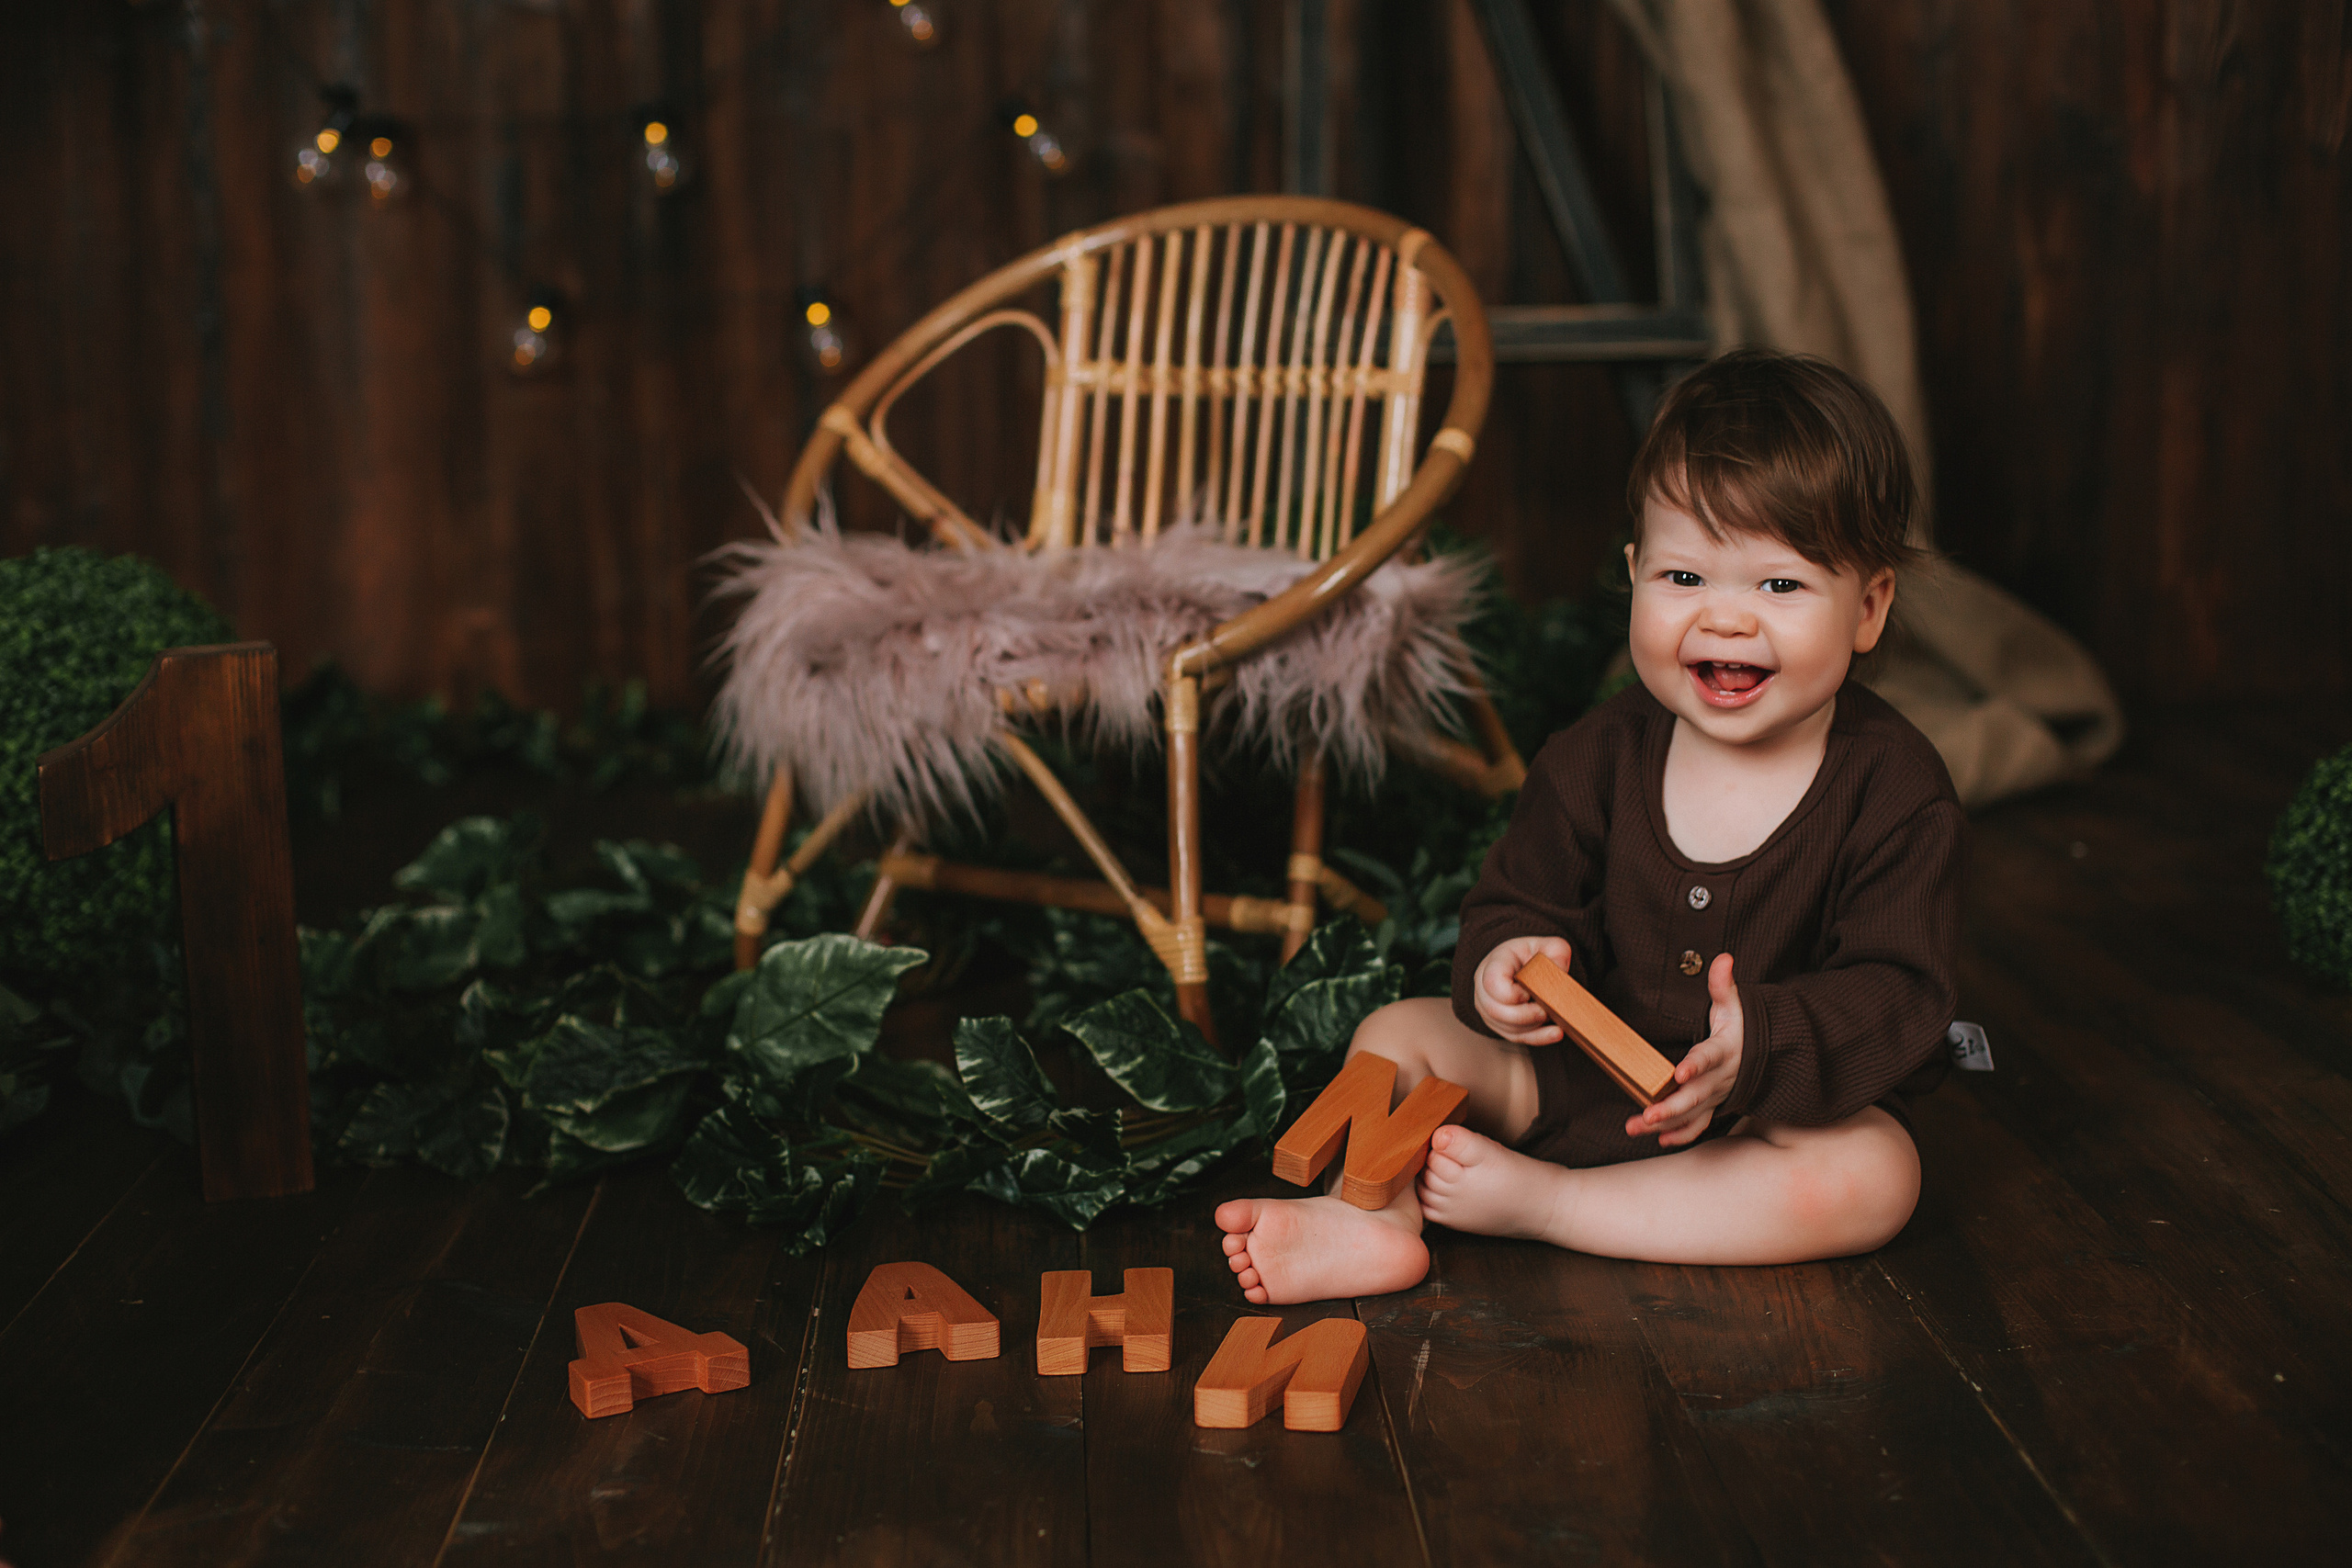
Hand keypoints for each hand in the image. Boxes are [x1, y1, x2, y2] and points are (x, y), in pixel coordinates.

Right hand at [1473, 935, 1575, 1044]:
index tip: (1531, 990)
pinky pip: (1515, 1038)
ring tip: (1553, 1016)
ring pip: (1506, 1028)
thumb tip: (1561, 972)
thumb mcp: (1546, 945)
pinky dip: (1538, 1038)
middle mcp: (1483, 989)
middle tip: (1546, 1009)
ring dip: (1533, 1026)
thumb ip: (1556, 953)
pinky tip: (1556, 1033)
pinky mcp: (1500, 1025)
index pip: (1493, 984)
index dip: (1515, 993)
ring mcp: (1488, 1010)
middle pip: (1496, 1011)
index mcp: (1491, 966)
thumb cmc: (1532, 956)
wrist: (1521, 966)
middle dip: (1526, 1015)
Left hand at [1627, 952, 1742, 1146]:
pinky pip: (1698, 1126)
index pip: (1709, 1058)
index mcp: (1724, 1050)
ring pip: (1692, 1115)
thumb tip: (1723, 958)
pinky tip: (1659, 1140)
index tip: (1680, 1072)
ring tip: (1636, 1127)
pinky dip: (1681, 1135)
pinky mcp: (1712, 1107)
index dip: (1696, 1065)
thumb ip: (1723, 985)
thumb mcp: (1734, 1005)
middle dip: (1671, 1107)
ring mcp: (1716, 1096)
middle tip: (1647, 1115)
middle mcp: (1720, 1078)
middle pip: (1696, 1096)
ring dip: (1665, 1124)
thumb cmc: (1739, 1027)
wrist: (1763, 1056)